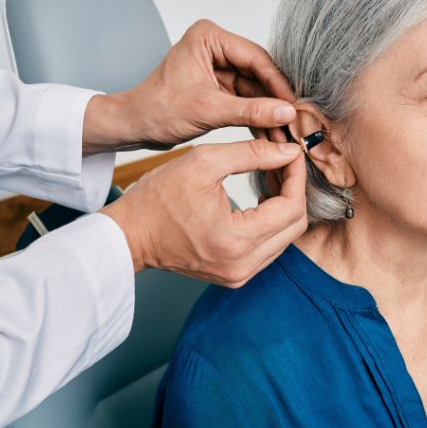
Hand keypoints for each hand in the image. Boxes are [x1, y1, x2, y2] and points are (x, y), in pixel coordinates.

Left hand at [83, 20, 296, 154]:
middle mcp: (215, 48)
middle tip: (295, 121)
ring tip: (285, 134)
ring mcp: (218, 68)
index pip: (254, 58)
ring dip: (268, 113)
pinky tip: (271, 134)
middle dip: (275, 101)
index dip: (277, 83)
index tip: (294, 105)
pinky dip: (256, 118)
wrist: (135, 127)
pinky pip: (245, 102)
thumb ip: (250, 111)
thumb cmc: (157, 110)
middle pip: (258, 74)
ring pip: (254, 90)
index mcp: (209, 38)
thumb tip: (286, 112)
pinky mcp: (218, 88)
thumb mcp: (208, 110)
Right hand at [100, 139, 307, 287]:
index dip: (296, 175)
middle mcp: (243, 265)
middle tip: (282, 162)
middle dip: (294, 189)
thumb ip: (253, 154)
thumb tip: (290, 152)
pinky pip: (269, 248)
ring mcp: (239, 274)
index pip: (291, 207)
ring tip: (272, 176)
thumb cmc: (158, 198)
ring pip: (285, 237)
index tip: (291, 152)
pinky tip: (261, 199)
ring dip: (284, 205)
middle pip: (294, 225)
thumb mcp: (204, 162)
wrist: (130, 235)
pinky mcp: (235, 275)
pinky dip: (271, 222)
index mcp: (236, 239)